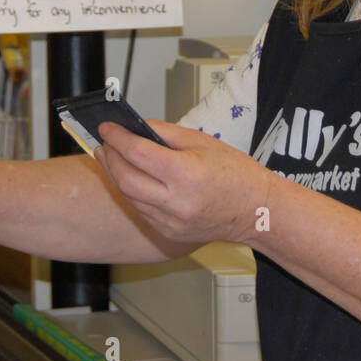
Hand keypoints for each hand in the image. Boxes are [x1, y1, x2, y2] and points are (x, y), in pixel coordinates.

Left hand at [95, 119, 272, 246]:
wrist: (256, 210)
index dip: (118, 138)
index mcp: (187, 174)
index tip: (107, 128)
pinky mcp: (169, 232)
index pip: (138, 153)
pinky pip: (141, 210)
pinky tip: (131, 178)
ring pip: (129, 197)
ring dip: (116, 176)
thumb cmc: (236, 174)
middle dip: (109, 159)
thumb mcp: (203, 141)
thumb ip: (165, 133)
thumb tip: (136, 127)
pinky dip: (131, 192)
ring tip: (111, 157)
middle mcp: (177, 202)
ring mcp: (171, 221)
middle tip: (104, 143)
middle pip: (126, 179)